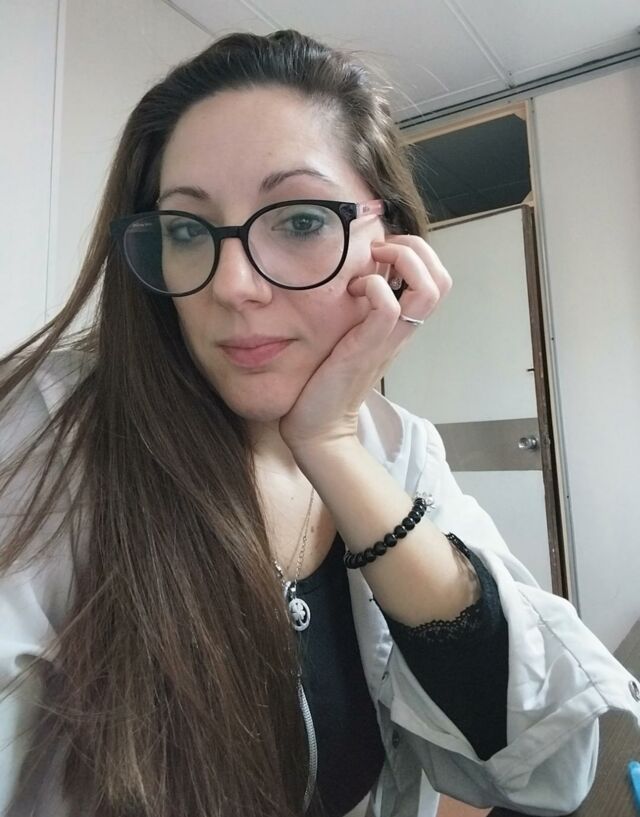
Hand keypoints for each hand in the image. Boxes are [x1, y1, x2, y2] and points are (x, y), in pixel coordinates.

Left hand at [279, 234, 452, 454]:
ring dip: (403, 262)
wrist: (318, 425)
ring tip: (373, 263)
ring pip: (428, 290)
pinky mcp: (366, 348)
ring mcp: (388, 341)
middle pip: (442, 281)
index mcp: (401, 327)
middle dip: (416, 249)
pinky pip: (388, 307)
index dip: (419, 253)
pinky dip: (373, 285)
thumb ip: (361, 314)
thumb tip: (352, 280)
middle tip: (381, 250)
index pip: (438, 280)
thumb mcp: (352, 338)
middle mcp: (402, 333)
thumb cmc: (328, 381)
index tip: (383, 251)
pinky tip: (353, 289)